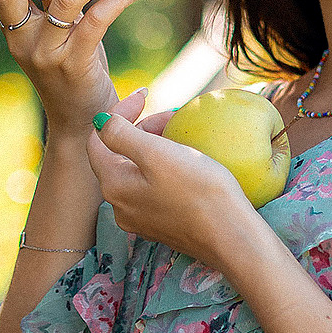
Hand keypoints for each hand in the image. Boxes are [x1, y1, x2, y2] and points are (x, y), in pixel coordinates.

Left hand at [88, 89, 253, 262]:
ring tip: (181, 132)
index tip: (146, 95)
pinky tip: (187, 160)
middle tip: (171, 114)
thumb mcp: (156, 154)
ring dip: (154, 145)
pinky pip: (153, 187)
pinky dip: (164, 167)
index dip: (118, 112)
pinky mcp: (161, 225)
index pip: (99, 139)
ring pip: (138, 170)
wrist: (232, 237)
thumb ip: (120, 134)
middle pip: (119, 154)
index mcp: (113, 185)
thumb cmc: (197, 191)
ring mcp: (140, 219)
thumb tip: (99, 122)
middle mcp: (119, 206)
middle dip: (141, 128)